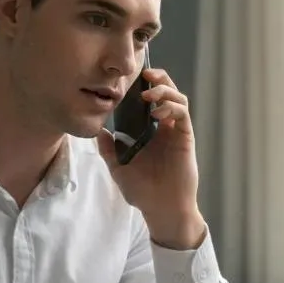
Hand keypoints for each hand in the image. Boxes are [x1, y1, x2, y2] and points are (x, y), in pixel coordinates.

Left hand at [97, 67, 206, 249]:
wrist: (161, 209)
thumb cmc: (142, 191)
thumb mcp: (118, 168)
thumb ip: (108, 149)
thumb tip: (98, 131)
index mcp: (149, 130)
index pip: (149, 99)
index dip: (143, 84)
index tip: (130, 78)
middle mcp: (164, 127)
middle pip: (166, 91)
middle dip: (158, 78)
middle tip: (144, 73)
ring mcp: (176, 131)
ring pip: (177, 98)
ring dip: (165, 90)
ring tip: (149, 94)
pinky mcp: (185, 138)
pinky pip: (183, 114)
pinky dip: (172, 107)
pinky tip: (157, 112)